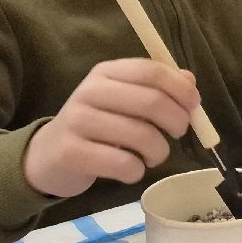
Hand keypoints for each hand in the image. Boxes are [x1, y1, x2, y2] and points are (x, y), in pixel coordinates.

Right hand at [23, 59, 200, 198]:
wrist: (47, 157)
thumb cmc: (96, 127)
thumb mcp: (123, 101)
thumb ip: (156, 88)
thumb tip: (190, 81)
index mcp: (106, 72)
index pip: (151, 71)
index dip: (180, 89)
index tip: (194, 106)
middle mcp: (90, 91)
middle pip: (151, 101)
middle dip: (177, 121)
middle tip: (178, 134)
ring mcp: (77, 121)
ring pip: (141, 136)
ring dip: (159, 152)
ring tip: (154, 156)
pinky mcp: (71, 153)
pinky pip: (122, 164)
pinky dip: (137, 171)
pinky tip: (131, 170)